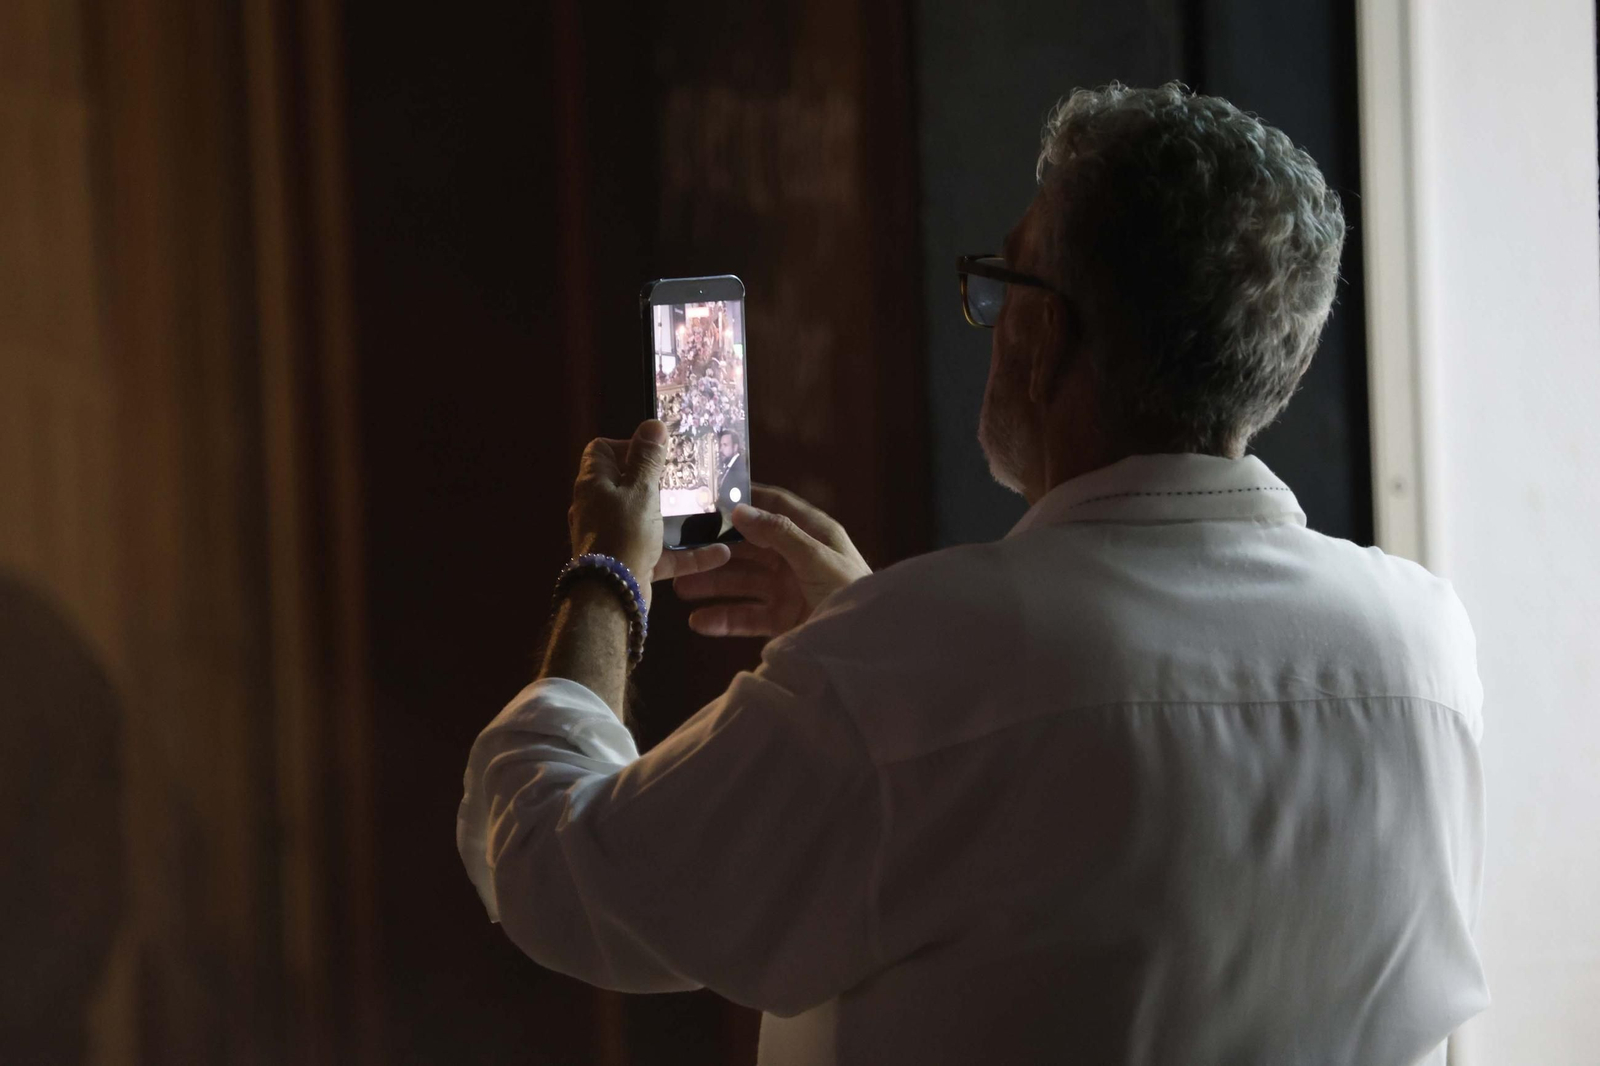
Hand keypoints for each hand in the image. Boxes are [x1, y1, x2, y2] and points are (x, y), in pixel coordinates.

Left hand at [568, 420, 729, 608]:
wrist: (612, 595)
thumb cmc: (623, 534)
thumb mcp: (640, 490)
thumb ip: (648, 459)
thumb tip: (652, 425)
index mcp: (594, 484)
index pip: (602, 451)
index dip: (627, 444)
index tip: (657, 451)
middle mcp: (600, 508)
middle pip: (627, 484)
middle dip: (658, 480)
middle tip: (687, 476)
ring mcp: (615, 536)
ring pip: (647, 519)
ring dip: (674, 516)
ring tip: (703, 508)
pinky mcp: (632, 562)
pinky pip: (662, 553)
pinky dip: (687, 553)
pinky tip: (718, 552)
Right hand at [671, 484, 870, 638]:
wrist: (868, 645)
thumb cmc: (852, 592)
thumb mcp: (817, 558)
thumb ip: (779, 534)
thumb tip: (739, 509)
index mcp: (813, 534)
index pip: (775, 507)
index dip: (745, 500)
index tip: (708, 496)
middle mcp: (798, 558)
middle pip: (750, 547)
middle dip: (716, 550)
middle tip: (681, 550)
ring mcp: (789, 589)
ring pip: (743, 582)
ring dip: (713, 584)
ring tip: (681, 587)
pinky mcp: (783, 619)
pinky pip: (748, 616)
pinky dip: (724, 619)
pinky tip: (699, 622)